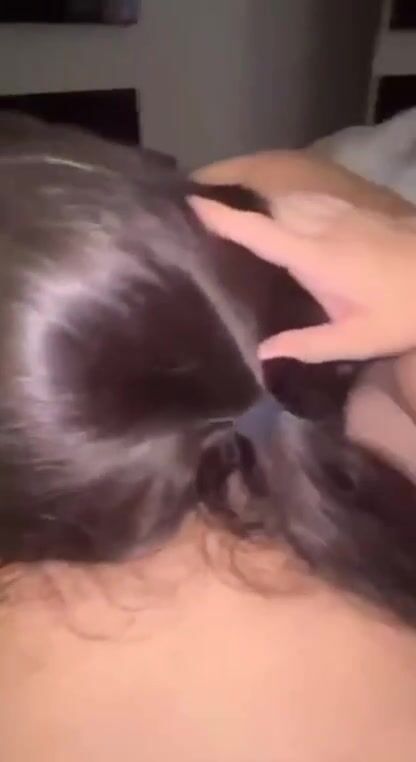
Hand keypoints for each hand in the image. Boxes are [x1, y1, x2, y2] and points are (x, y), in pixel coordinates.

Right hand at [190, 193, 415, 362]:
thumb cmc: (406, 310)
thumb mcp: (358, 339)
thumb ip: (307, 345)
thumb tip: (261, 354)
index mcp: (315, 256)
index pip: (258, 231)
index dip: (222, 217)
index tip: (188, 204)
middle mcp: (321, 223)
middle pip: (266, 203)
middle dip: (231, 197)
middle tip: (196, 204)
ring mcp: (339, 208)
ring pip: (286, 193)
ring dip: (255, 193)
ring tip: (227, 201)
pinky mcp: (355, 204)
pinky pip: (306, 193)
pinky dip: (282, 196)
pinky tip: (276, 208)